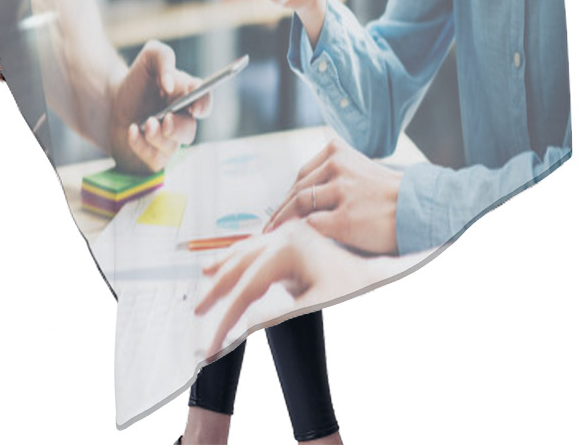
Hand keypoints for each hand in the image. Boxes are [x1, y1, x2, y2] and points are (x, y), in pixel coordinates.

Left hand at [109, 40, 210, 173]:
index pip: (204, 102)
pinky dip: (140, 145)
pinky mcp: (155, 156)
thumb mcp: (149, 58)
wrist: (110, 103)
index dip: (203, 105)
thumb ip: (164, 57)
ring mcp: (169, 140)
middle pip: (190, 130)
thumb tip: (171, 83)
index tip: (194, 106)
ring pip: (172, 147)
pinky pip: (153, 158)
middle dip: (179, 127)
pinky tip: (131, 131)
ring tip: (144, 123)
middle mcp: (181, 120)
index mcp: (186, 96)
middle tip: (166, 119)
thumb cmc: (136, 81)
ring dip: (157, 136)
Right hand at [196, 220, 374, 355]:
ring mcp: (289, 235)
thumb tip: (245, 323)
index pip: (247, 287)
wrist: (381, 273)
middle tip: (198, 312)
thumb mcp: (319, 303)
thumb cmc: (357, 288)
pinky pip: (258, 247)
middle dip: (218, 289)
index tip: (215, 343)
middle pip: (240, 263)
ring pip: (246, 250)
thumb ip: (280, 314)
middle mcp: (285, 235)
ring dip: (225, 266)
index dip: (227, 317)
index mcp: (288, 248)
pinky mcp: (294, 239)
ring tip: (205, 278)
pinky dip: (240, 257)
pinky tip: (232, 261)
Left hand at [264, 137, 401, 254]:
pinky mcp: (345, 218)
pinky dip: (299, 234)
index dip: (287, 195)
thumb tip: (298, 200)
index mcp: (337, 151)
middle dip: (280, 211)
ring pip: (299, 205)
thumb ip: (332, 178)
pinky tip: (295, 243)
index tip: (278, 210)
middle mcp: (336, 165)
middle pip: (296, 190)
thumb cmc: (390, 196)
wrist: (420, 209)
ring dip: (282, 223)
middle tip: (268, 228)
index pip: (302, 175)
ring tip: (273, 238)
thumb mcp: (359, 172)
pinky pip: (310, 225)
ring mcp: (341, 191)